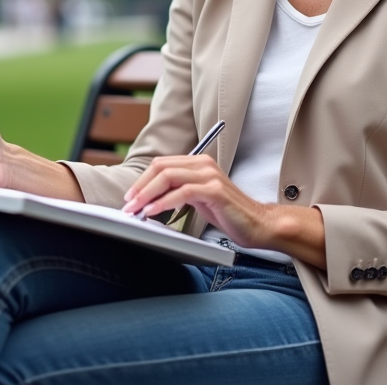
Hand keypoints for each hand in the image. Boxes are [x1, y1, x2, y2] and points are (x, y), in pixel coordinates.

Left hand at [121, 155, 270, 249]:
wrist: (258, 224)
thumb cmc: (228, 214)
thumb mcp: (199, 198)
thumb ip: (179, 191)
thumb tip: (149, 197)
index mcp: (199, 162)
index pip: (162, 164)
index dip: (142, 180)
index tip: (130, 197)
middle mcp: (204, 164)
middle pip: (161, 167)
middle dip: (140, 187)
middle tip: (128, 205)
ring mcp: (210, 176)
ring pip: (168, 177)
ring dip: (147, 194)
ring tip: (136, 210)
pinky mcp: (215, 191)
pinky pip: (182, 193)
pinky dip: (163, 202)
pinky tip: (153, 212)